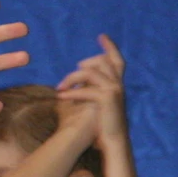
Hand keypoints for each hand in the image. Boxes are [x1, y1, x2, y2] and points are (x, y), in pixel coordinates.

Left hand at [56, 34, 127, 148]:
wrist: (113, 141)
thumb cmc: (102, 123)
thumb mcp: (96, 101)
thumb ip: (90, 87)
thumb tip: (74, 78)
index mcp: (117, 83)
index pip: (117, 60)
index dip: (110, 47)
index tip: (101, 36)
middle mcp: (118, 84)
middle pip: (100, 61)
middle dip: (84, 64)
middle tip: (70, 73)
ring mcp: (113, 90)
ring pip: (89, 73)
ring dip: (71, 78)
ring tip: (59, 87)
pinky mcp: (106, 99)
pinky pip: (85, 90)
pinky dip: (71, 93)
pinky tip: (60, 96)